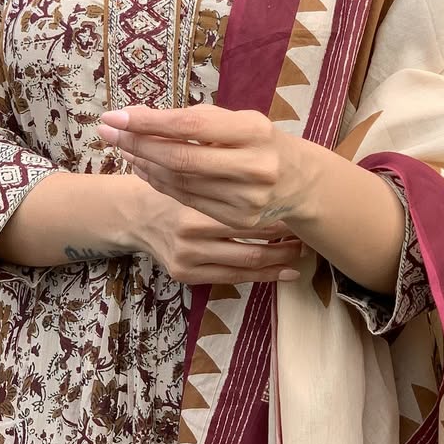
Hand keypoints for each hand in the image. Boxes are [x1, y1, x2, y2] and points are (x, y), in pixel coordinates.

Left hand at [97, 104, 309, 230]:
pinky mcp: (238, 220)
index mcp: (255, 131)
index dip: (150, 121)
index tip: (117, 115)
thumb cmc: (258, 141)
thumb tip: (138, 117)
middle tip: (107, 130)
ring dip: (143, 163)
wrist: (298, 181)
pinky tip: (141, 168)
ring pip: (180, 182)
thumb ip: (195, 120)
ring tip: (121, 146)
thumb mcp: (237, 121)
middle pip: (181, 158)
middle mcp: (254, 167)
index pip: (191, 126)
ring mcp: (247, 198)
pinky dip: (159, 183)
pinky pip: (187, 199)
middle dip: (137, 143)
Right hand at [126, 177, 303, 286]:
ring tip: (303, 251)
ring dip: (281, 259)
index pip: (248, 211)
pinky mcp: (186, 275)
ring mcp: (188, 258)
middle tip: (309, 230)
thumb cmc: (173, 184)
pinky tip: (286, 272)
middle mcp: (191, 235)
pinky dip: (264, 276)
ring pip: (247, 263)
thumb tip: (272, 164)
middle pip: (252, 239)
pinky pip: (233, 279)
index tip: (301, 206)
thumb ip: (222, 167)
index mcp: (194, 204)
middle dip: (286, 237)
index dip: (279, 211)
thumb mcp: (192, 168)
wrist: (133, 213)